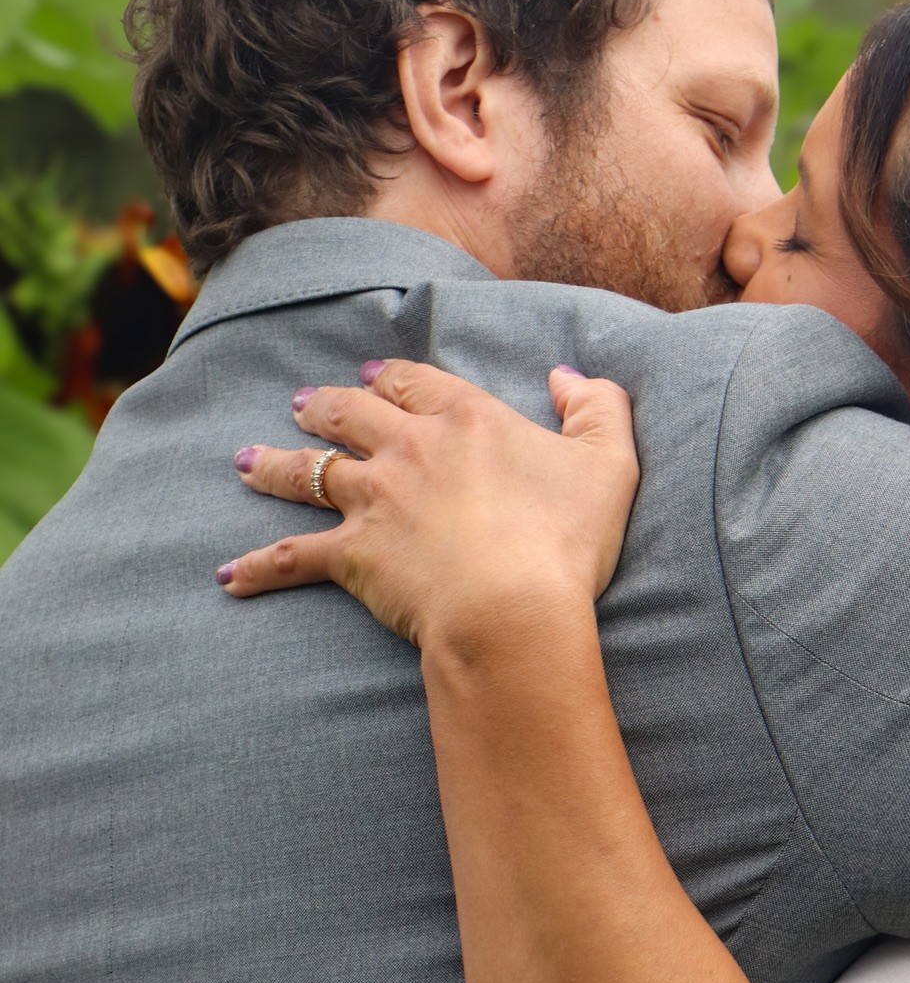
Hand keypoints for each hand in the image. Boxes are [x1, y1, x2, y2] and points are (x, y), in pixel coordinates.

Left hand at [217, 360, 639, 649]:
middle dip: (325, 406)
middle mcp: (408, 450)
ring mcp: (373, 501)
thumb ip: (598, 407)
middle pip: (351, 414)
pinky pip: (292, 558)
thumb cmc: (567, 540)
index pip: (418, 383)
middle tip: (305, 404)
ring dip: (274, 464)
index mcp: (467, 419)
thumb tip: (569, 375)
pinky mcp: (353, 556)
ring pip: (308, 472)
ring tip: (246, 460)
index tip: (375, 377)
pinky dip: (259, 568)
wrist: (512, 607)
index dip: (394, 379)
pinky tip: (228, 576)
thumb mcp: (609, 463)